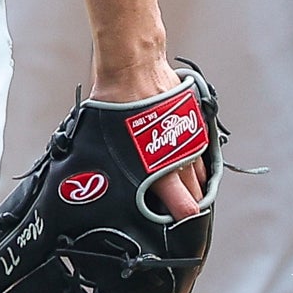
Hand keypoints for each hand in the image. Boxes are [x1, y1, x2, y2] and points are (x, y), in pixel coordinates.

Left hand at [90, 51, 205, 219]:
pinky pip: (199, 150)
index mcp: (157, 167)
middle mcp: (177, 156)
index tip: (179, 224)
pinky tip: (193, 168)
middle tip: (185, 215)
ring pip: (199, 173)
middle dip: (190, 206)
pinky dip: (197, 162)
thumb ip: (113, 165)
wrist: (134, 67)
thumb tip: (93, 182)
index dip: (182, 217)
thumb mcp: (106, 140)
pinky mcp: (192, 123)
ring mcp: (188, 139)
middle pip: (194, 193)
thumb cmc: (117, 101)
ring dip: (196, 186)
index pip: (181, 204)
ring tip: (193, 198)